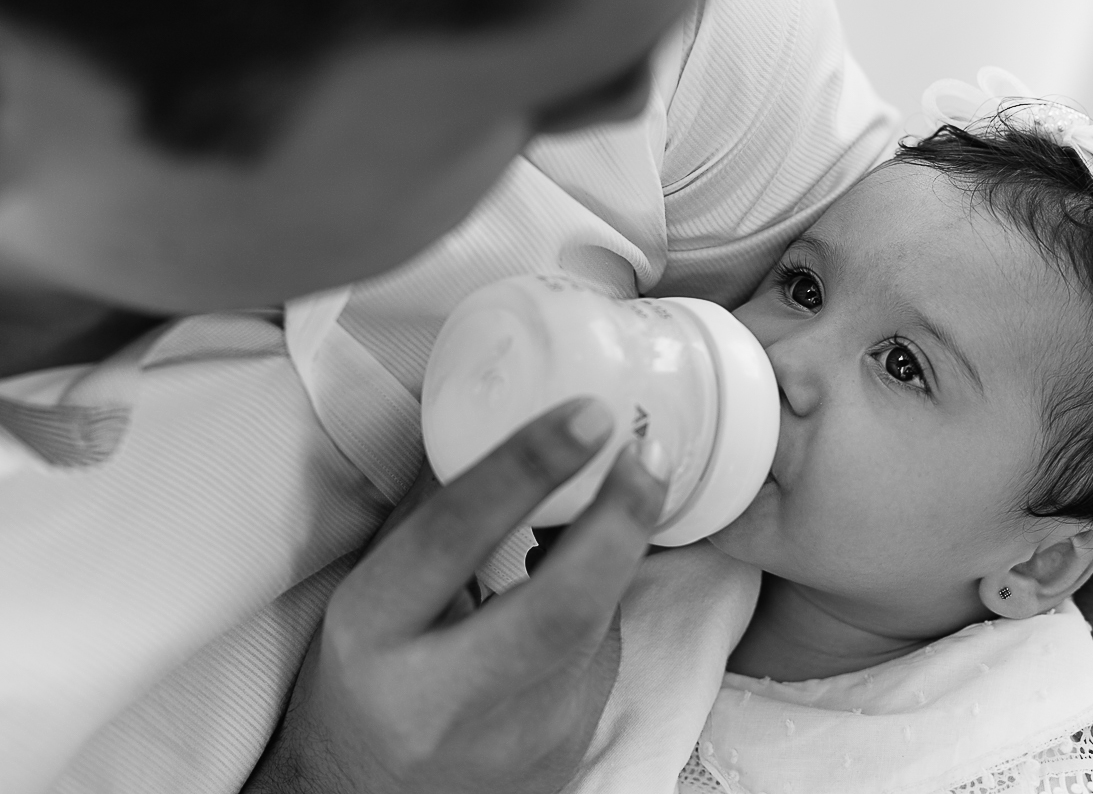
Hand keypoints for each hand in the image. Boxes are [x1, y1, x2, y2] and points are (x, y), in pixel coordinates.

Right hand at [243, 399, 667, 793]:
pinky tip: (572, 594)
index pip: (453, 538)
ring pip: (598, 631)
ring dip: (611, 558)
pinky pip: (604, 662)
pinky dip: (600, 611)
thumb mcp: (371, 593)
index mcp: (377, 635)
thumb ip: (434, 514)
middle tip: (647, 452)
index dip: (527, 468)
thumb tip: (506, 416)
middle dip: (621, 521)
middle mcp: (446, 698)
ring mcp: (516, 742)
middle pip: (560, 609)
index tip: (589, 414)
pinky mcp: (564, 759)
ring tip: (607, 504)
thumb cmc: (363, 679)